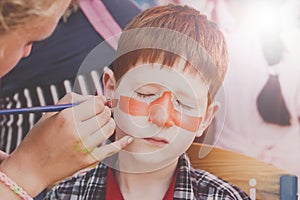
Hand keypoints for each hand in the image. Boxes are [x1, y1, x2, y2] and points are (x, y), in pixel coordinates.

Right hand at [0, 93, 132, 195]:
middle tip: (98, 113)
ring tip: (101, 124)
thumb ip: (73, 100)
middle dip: (103, 111)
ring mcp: (85, 148)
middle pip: (105, 114)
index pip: (97, 103)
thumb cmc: (38, 139)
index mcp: (67, 118)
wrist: (31, 168)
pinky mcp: (89, 160)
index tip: (97, 103)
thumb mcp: (50, 113)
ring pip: (110, 128)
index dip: (98, 101)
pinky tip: (128, 138)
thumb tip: (96, 97)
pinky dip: (122, 142)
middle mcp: (78, 132)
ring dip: (108, 123)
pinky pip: (112, 149)